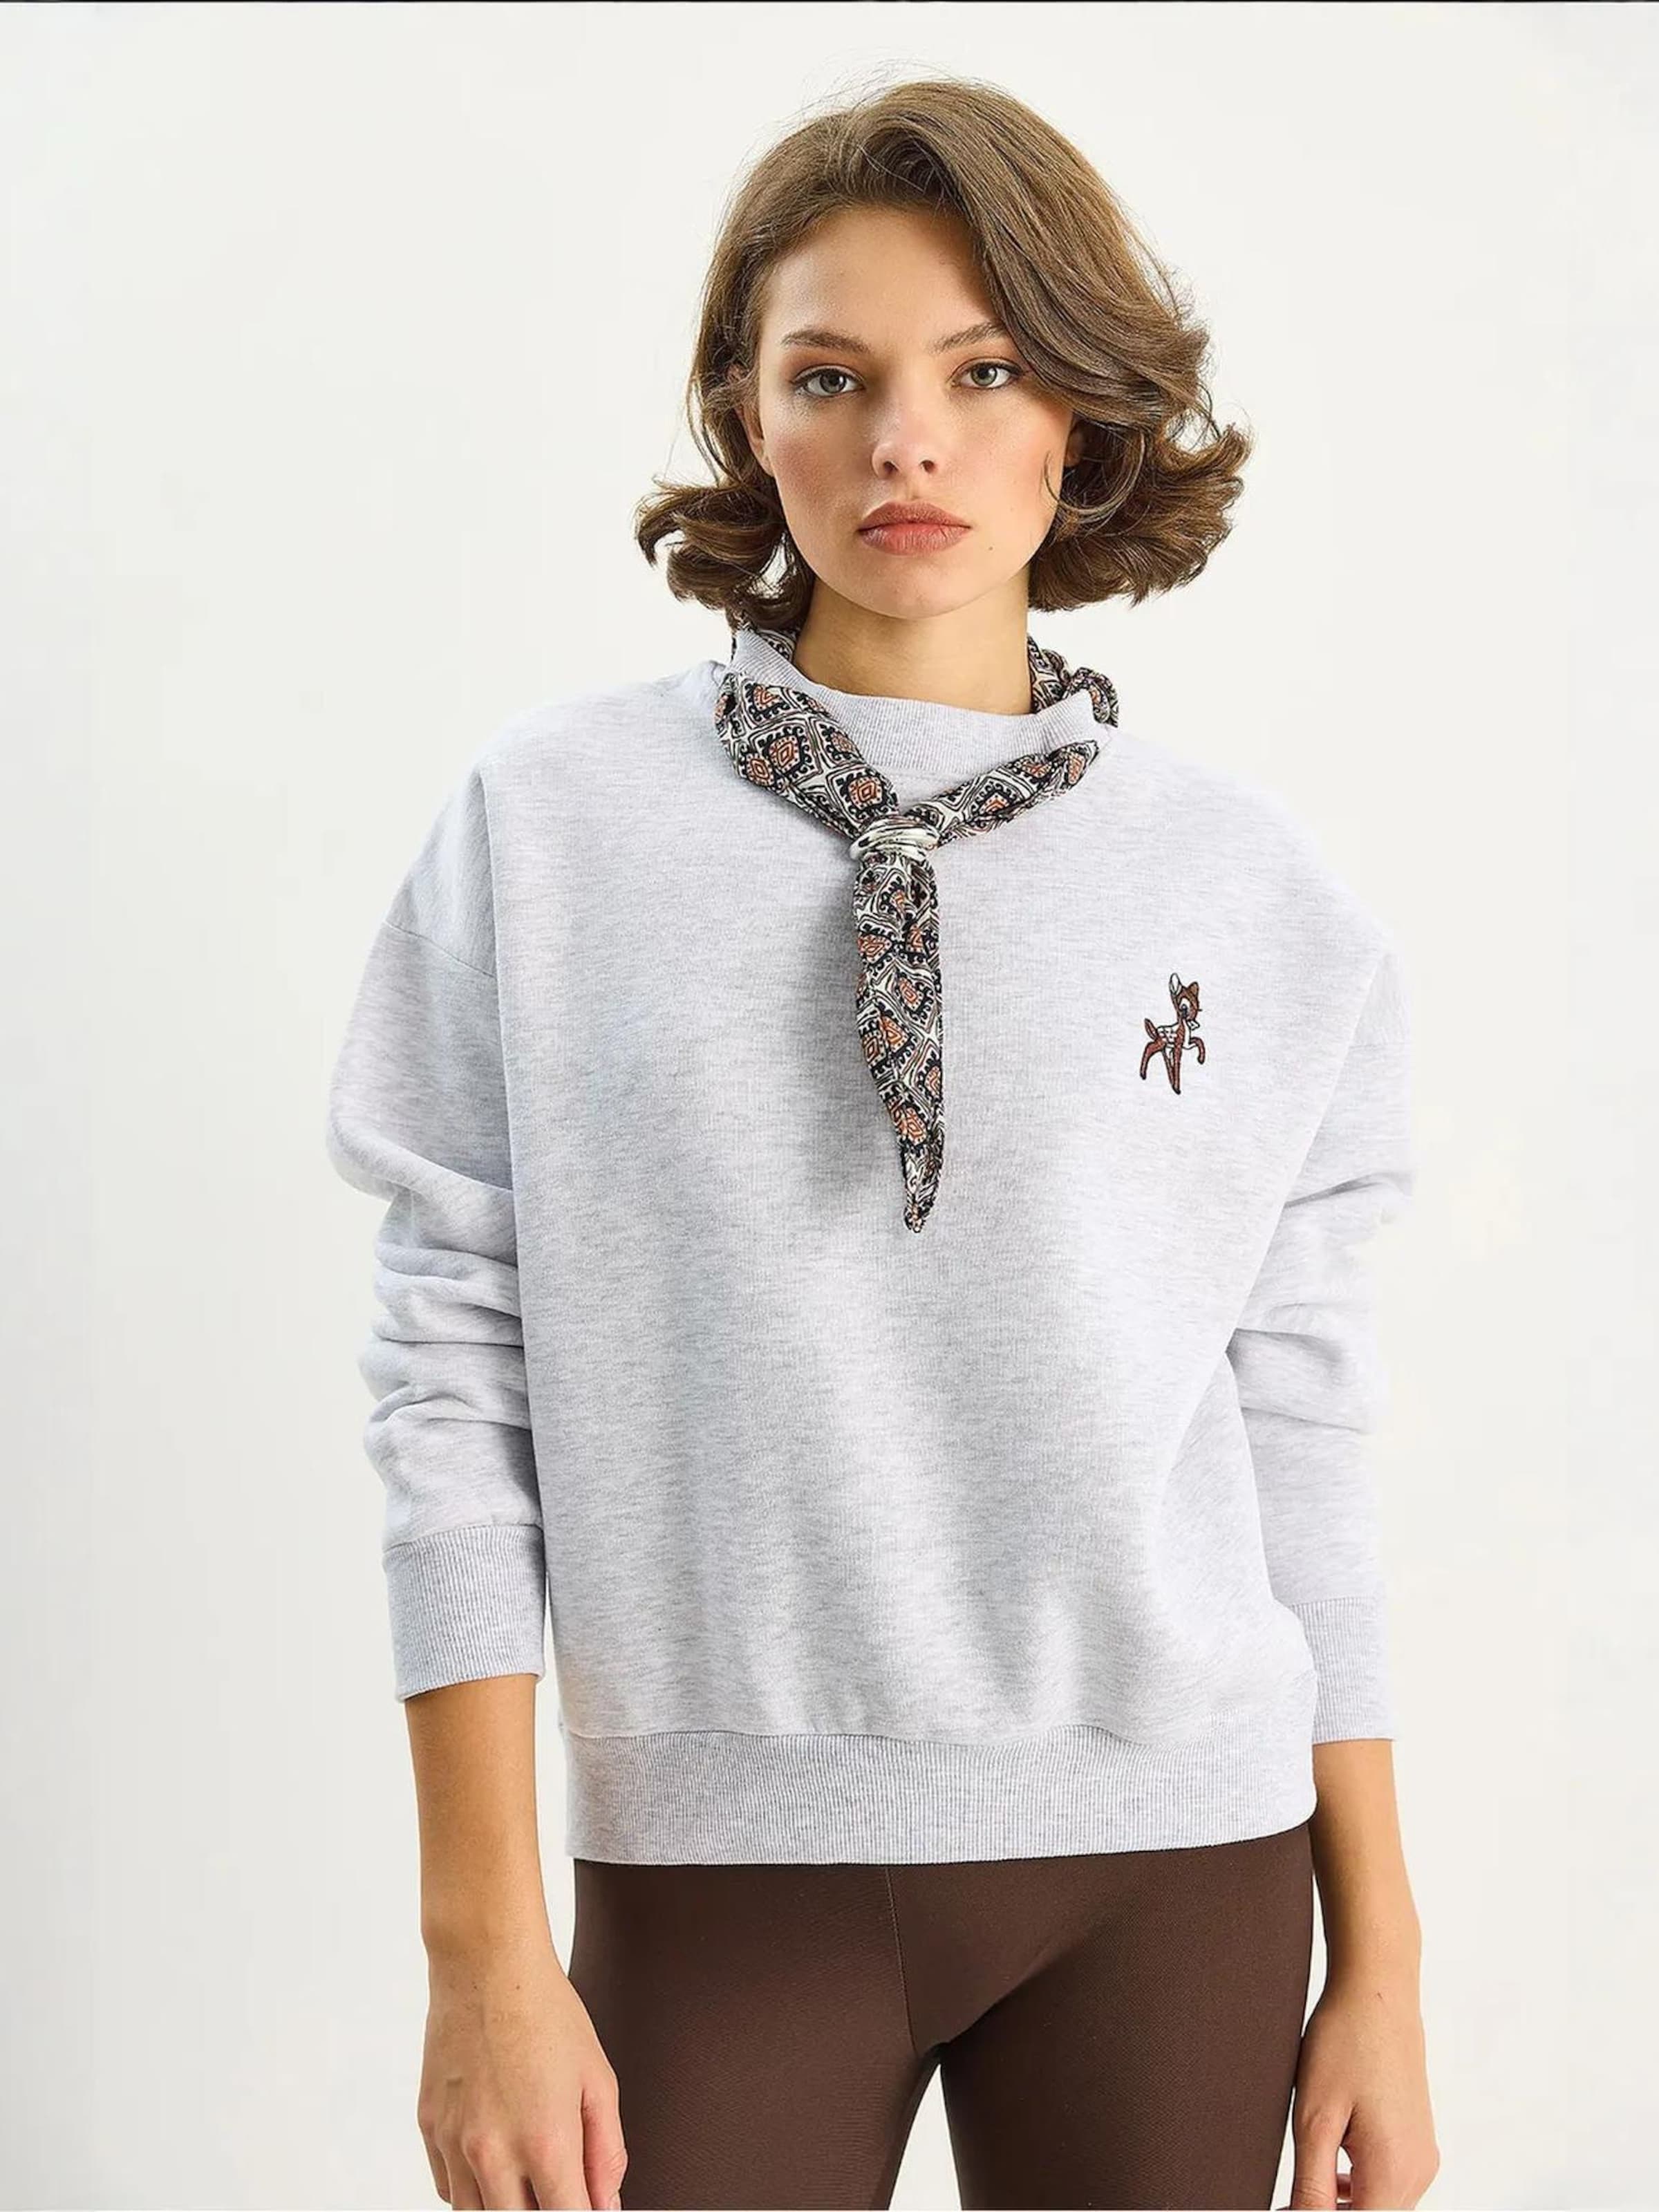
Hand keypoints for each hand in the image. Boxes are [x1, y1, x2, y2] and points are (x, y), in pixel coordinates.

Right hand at [417, 1930, 626, 2209]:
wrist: (487, 1965)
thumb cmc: (548, 2014)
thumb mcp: (598, 2079)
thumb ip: (606, 2152)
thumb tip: (605, 2205)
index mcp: (545, 2142)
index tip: (588, 2206)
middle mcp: (493, 2153)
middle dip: (542, 2211)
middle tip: (558, 2186)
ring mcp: (454, 2143)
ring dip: (505, 2206)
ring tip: (527, 2175)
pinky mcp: (428, 2129)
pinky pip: (448, 2188)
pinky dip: (472, 2188)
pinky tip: (494, 2159)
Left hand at [1285, 1965, 1439, 2208]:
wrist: (1377, 1992)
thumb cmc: (1344, 2043)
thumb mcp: (1314, 2120)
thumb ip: (1311, 2187)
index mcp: (1394, 2172)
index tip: (1285, 2209)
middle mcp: (1418, 2172)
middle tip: (1288, 2201)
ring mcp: (1423, 2156)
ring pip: (1383, 2205)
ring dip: (1345, 2205)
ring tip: (1305, 2186)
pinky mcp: (1418, 2141)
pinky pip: (1391, 2183)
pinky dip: (1361, 2187)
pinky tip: (1331, 2168)